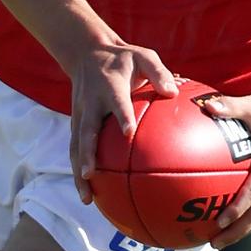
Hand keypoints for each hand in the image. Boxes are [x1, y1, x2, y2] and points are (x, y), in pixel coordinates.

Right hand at [68, 40, 177, 204]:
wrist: (88, 53)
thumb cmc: (124, 59)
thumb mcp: (143, 56)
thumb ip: (158, 72)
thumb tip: (174, 92)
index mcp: (110, 84)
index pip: (116, 101)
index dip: (121, 116)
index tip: (128, 133)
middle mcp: (91, 101)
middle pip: (86, 130)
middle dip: (87, 153)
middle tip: (91, 174)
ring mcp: (80, 114)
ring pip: (76, 146)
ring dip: (79, 170)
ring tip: (87, 197)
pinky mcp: (76, 123)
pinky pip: (75, 149)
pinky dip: (78, 171)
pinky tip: (88, 194)